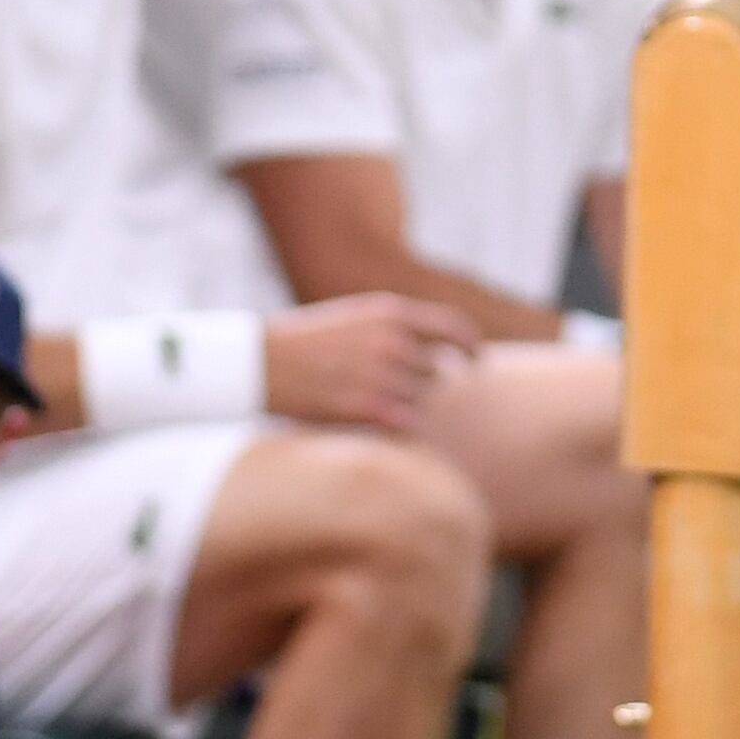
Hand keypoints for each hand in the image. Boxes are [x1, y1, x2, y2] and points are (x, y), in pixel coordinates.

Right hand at [263, 292, 479, 430]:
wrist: (263, 362)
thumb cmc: (308, 341)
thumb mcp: (355, 317)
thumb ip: (395, 327)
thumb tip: (437, 346)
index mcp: (390, 313)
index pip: (452, 328)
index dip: (471, 346)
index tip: (476, 360)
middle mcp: (393, 341)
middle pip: (435, 372)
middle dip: (418, 382)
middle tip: (382, 387)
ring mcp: (383, 375)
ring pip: (422, 399)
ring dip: (404, 403)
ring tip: (366, 398)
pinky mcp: (370, 408)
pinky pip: (409, 423)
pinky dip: (399, 424)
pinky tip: (374, 419)